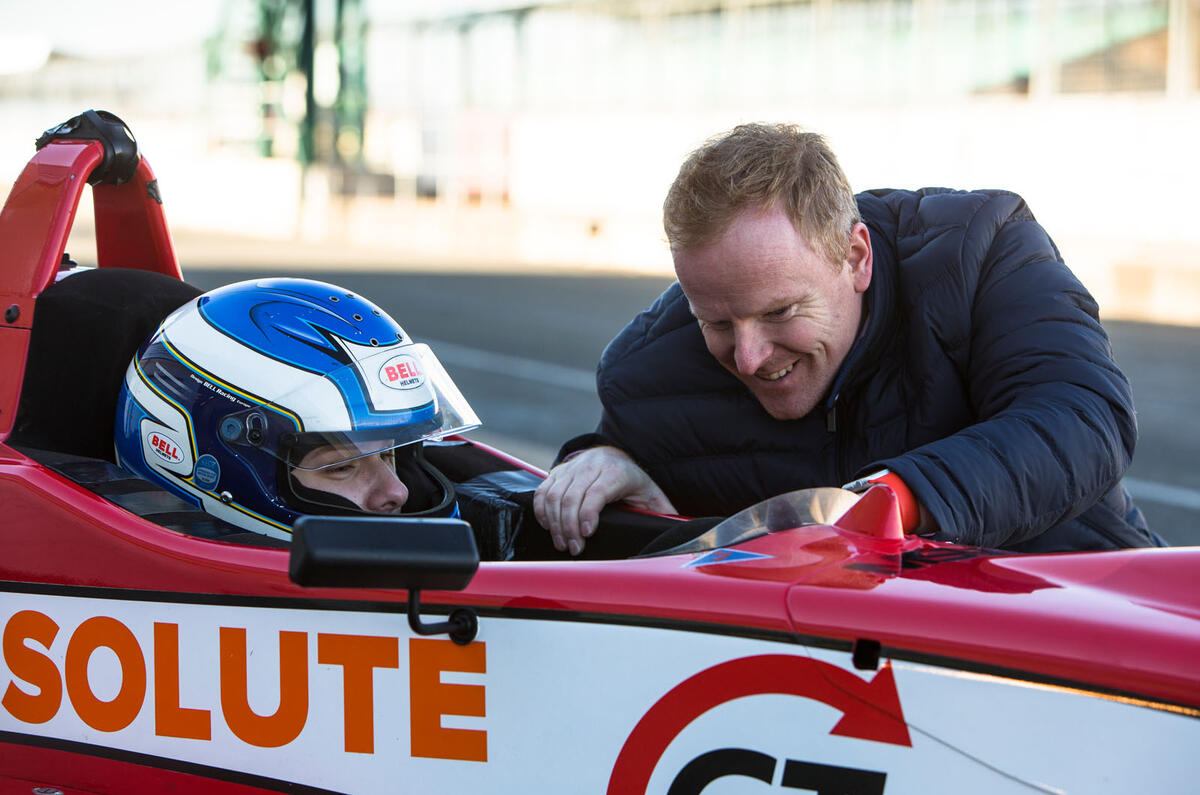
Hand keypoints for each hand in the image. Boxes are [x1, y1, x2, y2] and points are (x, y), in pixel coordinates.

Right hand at [533, 446, 676, 555]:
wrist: (615, 454)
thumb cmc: (634, 481)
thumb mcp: (652, 494)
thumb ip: (663, 513)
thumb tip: (679, 532)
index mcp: (617, 472)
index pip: (597, 492)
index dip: (588, 514)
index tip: (587, 534)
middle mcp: (592, 466)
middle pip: (571, 497)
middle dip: (569, 527)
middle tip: (574, 548)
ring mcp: (573, 468)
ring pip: (554, 495)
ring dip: (554, 523)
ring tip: (562, 543)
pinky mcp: (559, 471)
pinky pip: (543, 491)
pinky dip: (542, 510)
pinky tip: (549, 527)